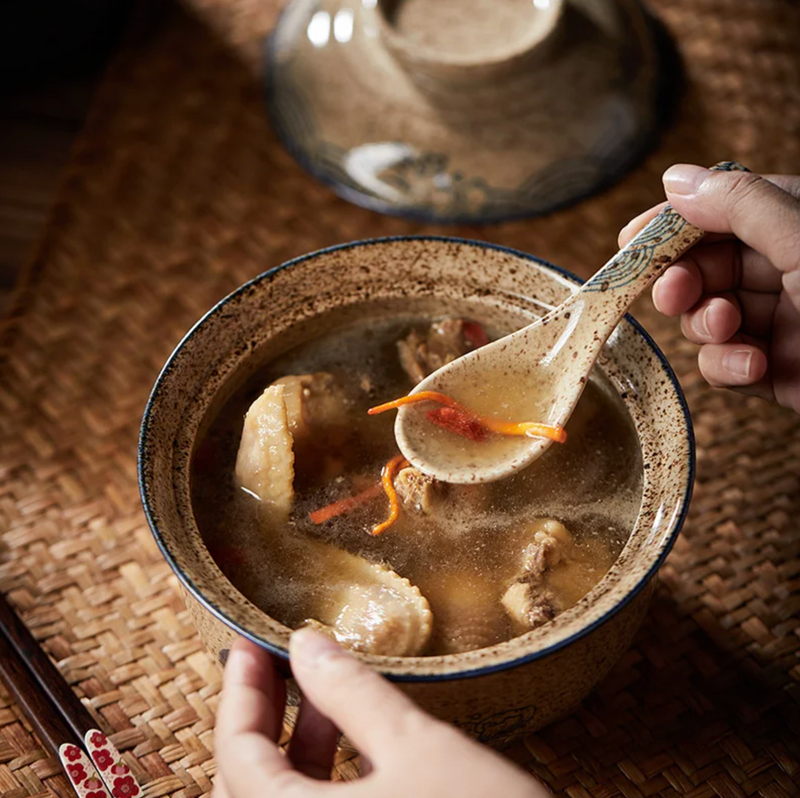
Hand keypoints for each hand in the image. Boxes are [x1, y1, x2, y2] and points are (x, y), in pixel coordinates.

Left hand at [213, 630, 544, 797]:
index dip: (241, 689)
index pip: (235, 753)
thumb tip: (304, 643)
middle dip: (261, 717)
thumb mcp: (417, 746)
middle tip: (277, 663)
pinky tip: (354, 748)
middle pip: (246, 784)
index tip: (248, 642)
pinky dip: (319, 784)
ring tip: (324, 698)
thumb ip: (351, 693)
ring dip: (293, 752)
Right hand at [619, 165, 799, 412]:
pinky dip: (726, 365)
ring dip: (705, 326)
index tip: (632, 239)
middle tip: (673, 294)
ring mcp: (780, 321)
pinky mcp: (773, 370)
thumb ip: (741, 207)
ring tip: (727, 329)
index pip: (722, 209)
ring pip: (706, 316)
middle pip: (705, 265)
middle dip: (684, 280)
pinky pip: (724, 362)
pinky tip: (752, 366)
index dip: (674, 222)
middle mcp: (789, 269)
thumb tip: (676, 178)